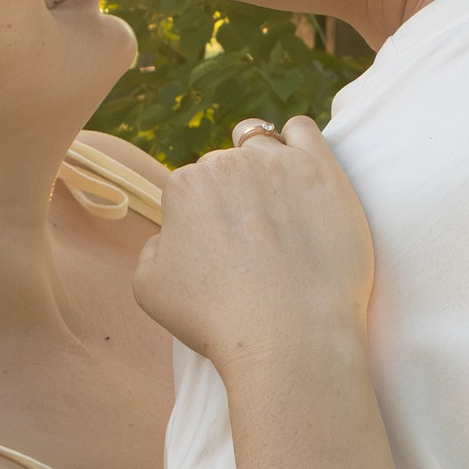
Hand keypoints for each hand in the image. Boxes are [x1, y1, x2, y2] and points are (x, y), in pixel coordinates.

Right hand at [132, 116, 375, 373]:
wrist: (291, 338)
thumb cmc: (218, 321)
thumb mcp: (149, 289)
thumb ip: (153, 246)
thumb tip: (172, 231)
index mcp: (183, 187)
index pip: (191, 187)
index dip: (205, 218)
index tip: (223, 247)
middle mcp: (224, 164)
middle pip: (227, 165)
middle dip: (236, 194)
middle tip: (255, 239)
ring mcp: (275, 162)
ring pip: (263, 146)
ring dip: (267, 168)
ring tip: (282, 211)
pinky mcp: (320, 168)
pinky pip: (302, 129)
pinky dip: (298, 142)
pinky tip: (303, 170)